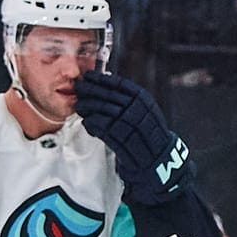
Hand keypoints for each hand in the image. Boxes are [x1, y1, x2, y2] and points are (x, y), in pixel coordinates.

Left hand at [74, 70, 188, 201]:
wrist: (157, 160)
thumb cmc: (147, 134)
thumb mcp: (144, 111)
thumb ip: (128, 97)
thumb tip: (106, 78)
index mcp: (144, 101)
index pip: (120, 85)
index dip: (101, 79)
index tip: (89, 76)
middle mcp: (139, 112)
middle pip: (109, 97)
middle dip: (90, 91)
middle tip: (79, 89)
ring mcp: (131, 127)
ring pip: (103, 111)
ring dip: (88, 108)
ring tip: (80, 107)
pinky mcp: (122, 142)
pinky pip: (102, 129)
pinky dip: (92, 125)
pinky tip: (88, 124)